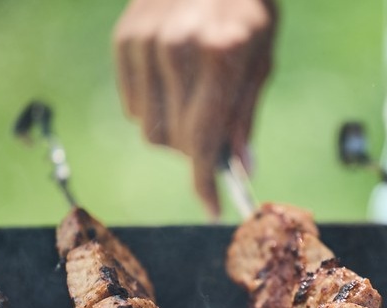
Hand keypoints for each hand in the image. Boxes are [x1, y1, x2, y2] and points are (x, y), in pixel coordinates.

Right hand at [114, 0, 276, 218]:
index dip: (207, 182)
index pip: (206, 139)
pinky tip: (171, 83)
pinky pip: (132, 107)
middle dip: (196, 153)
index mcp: (222, 54)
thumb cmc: (247, 8)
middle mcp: (178, 48)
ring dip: (174, 131)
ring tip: (193, 103)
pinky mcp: (125, 38)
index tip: (212, 208)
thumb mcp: (261, 57)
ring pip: (150, 129)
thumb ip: (245, 114)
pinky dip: (153, 109)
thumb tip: (239, 168)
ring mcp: (147, 42)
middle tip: (212, 140)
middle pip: (175, 142)